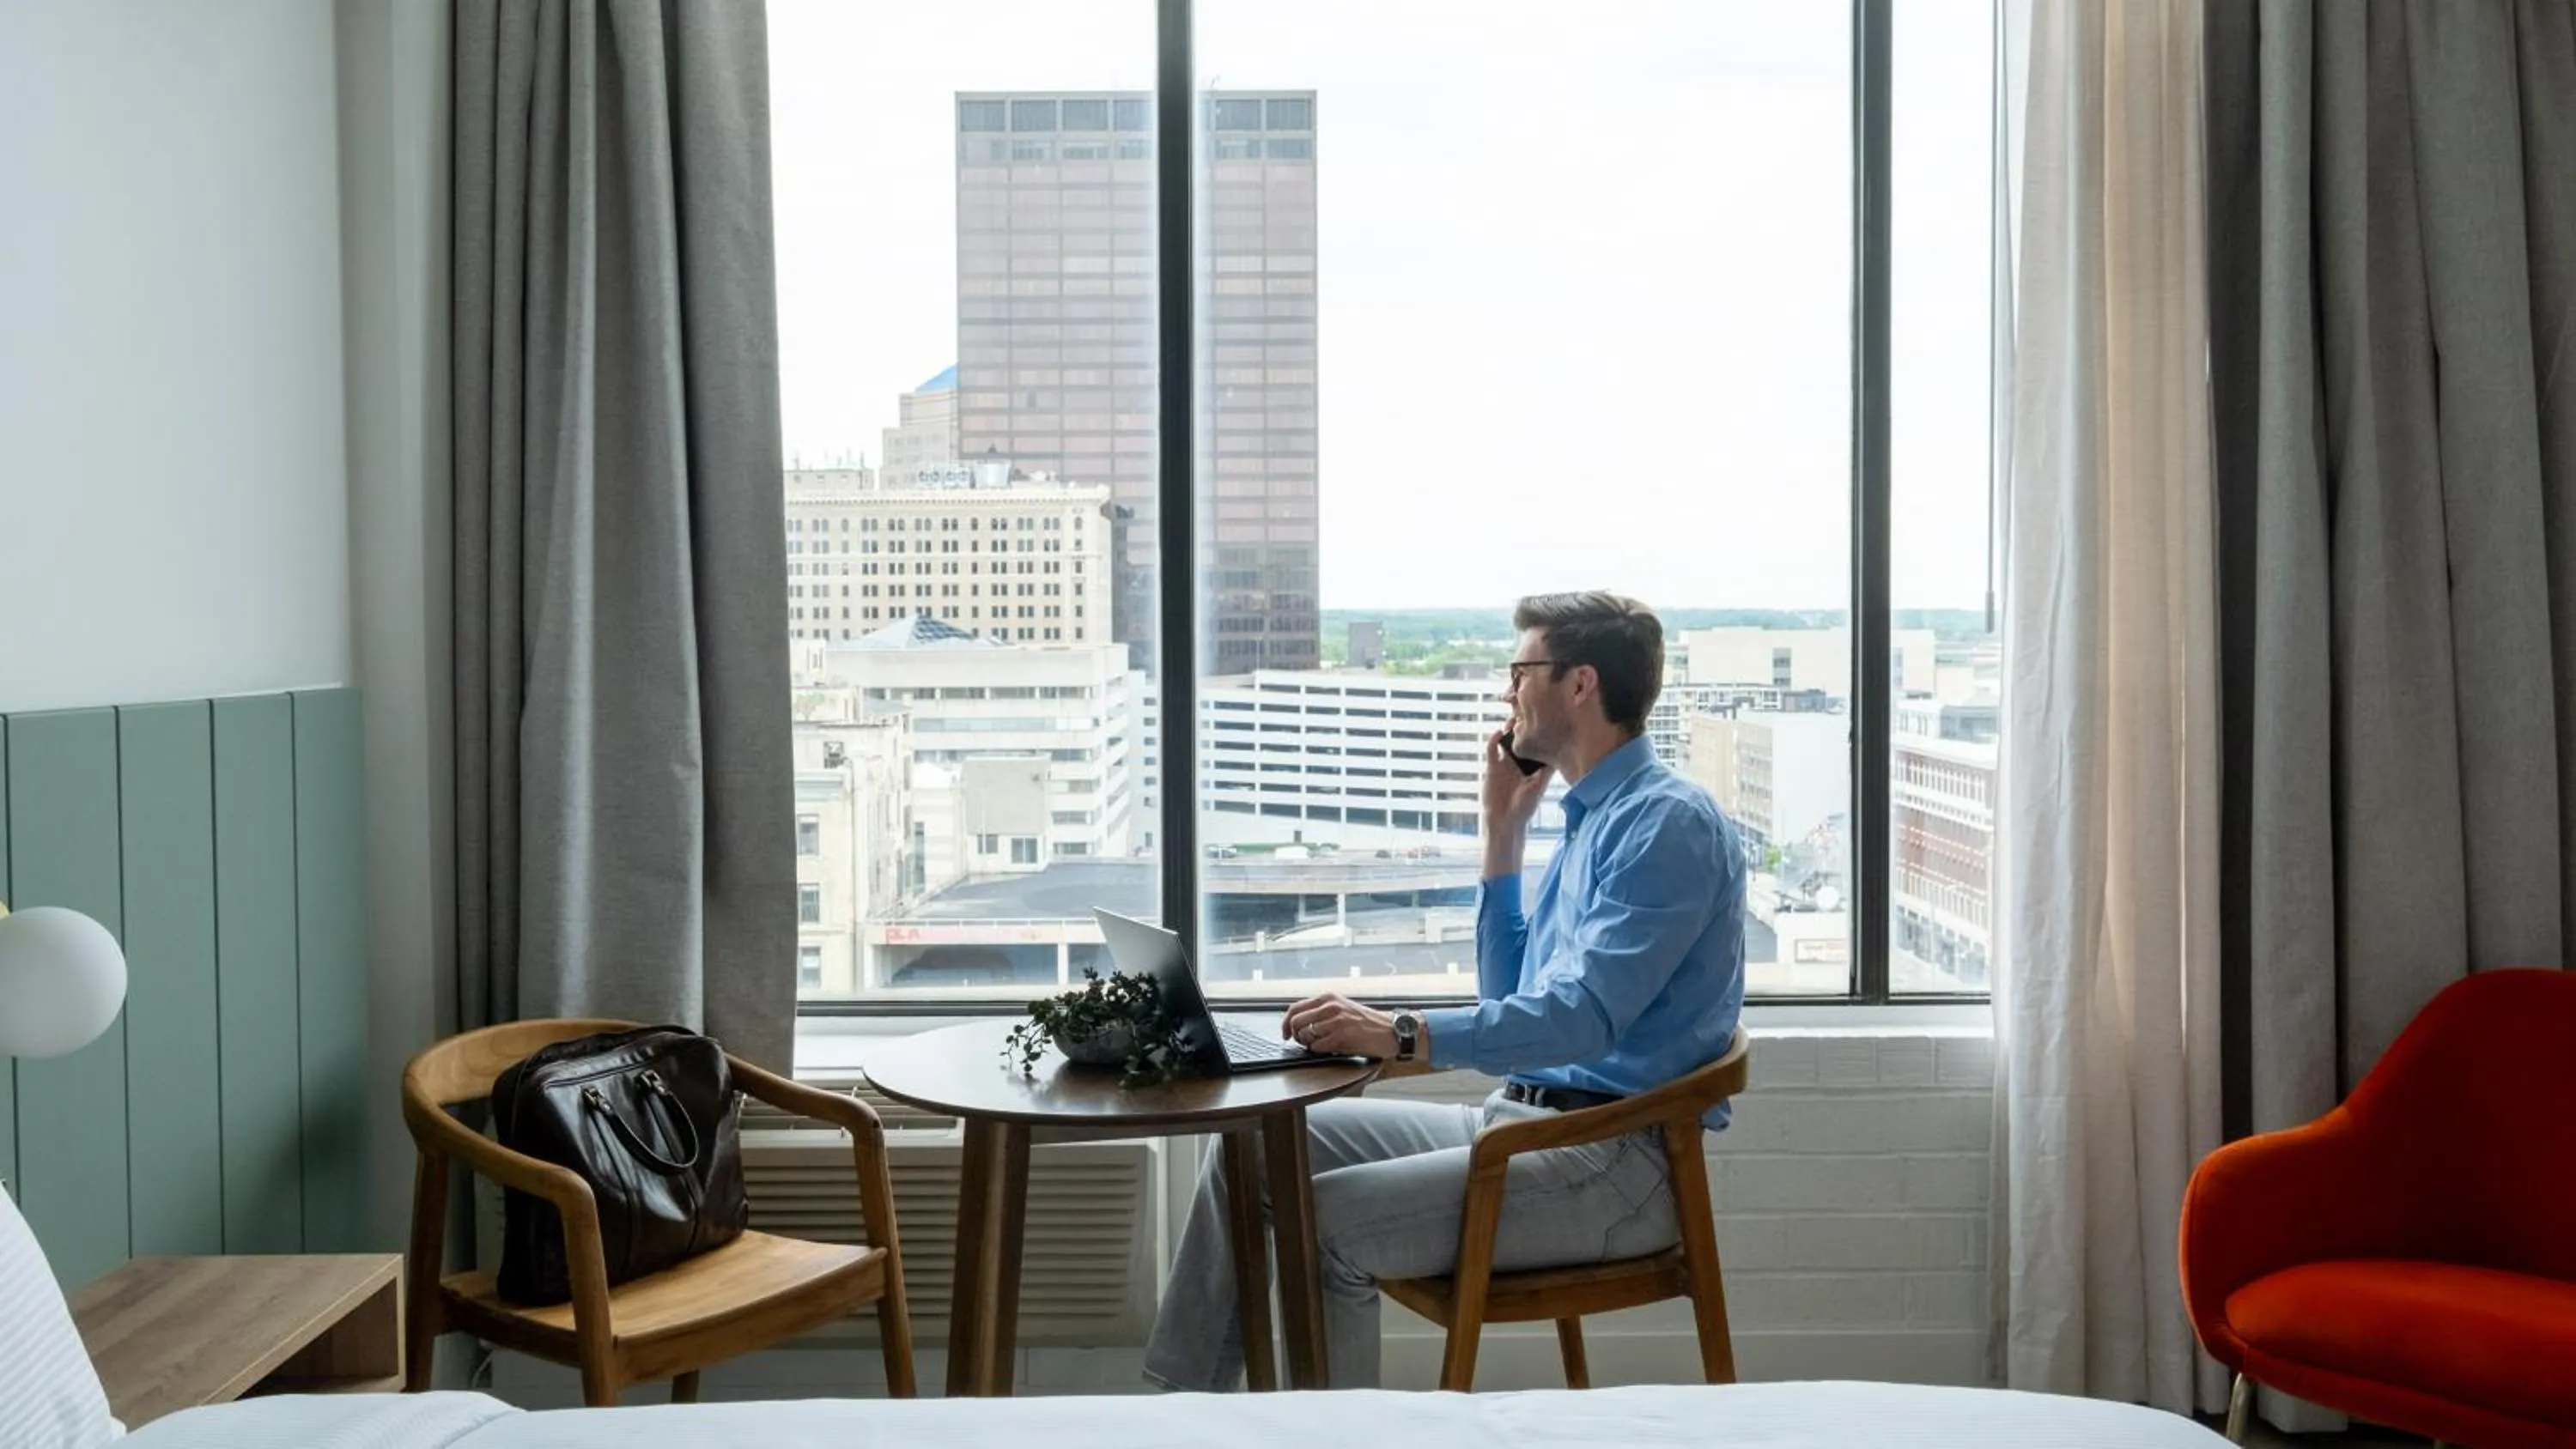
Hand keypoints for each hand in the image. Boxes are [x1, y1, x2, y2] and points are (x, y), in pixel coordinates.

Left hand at [1280, 992, 1396, 1058]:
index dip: (1285, 1023)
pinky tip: (1330, 1049)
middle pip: (1295, 1022)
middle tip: (1304, 1042)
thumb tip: (1297, 1022)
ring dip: (1308, 1044)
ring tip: (1320, 1045)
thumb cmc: (1367, 1022)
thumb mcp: (1342, 1007)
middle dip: (1296, 1035)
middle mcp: (1330, 1006)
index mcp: (1328, 997)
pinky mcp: (1342, 1037)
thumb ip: (1321, 1011)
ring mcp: (1336, 1021)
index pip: (1295, 1008)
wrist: (1391, 1031)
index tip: (1285, 1034)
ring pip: (1305, 1035)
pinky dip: (1319, 1051)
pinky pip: (1317, 1047)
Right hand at [1482, 729, 1551, 833]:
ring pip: (1508, 739)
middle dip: (1524, 725)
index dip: (1541, 731)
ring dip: (1510, 728)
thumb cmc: (1524, 808)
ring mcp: (1506, 762)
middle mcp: (1521, 762)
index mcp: (1534, 766)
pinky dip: (1494, 739)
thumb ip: (1545, 772)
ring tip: (1514, 719)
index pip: (1538, 743)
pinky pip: (1492, 748)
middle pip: (1523, 738)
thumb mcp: (1538, 788)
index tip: (1546, 719)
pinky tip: (1499, 732)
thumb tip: (1558, 755)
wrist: (1504, 820)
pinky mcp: (1492, 766)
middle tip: (1528, 714)